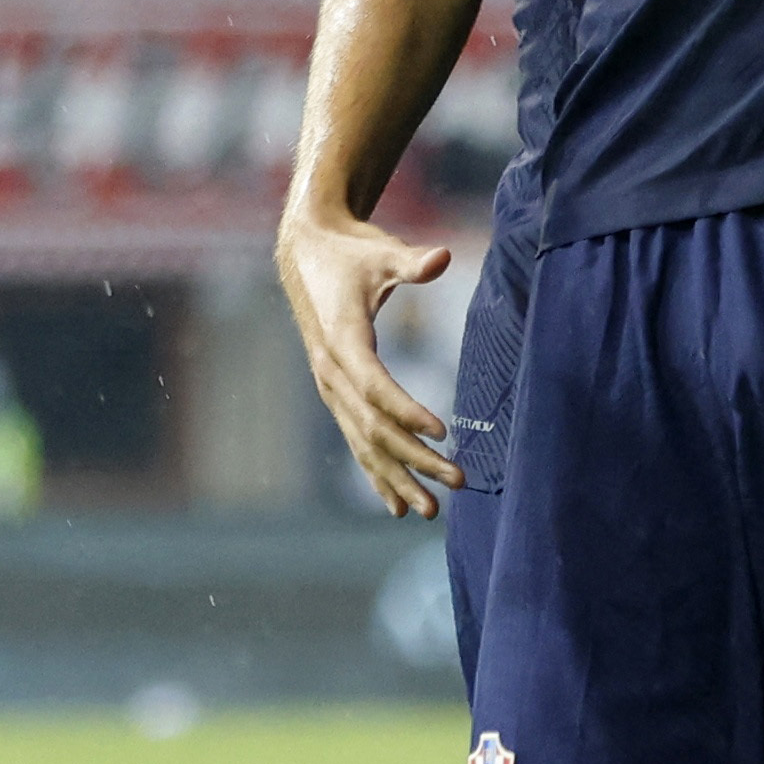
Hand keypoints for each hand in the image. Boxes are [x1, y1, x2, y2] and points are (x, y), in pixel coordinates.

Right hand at [277, 198, 463, 514]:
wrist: (306, 256)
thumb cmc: (351, 253)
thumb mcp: (381, 253)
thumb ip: (412, 262)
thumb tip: (441, 257)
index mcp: (342, 341)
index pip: (375, 386)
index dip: (407, 411)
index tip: (443, 432)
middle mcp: (331, 373)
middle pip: (373, 426)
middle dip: (415, 457)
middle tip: (457, 480)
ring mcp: (331, 389)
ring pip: (363, 444)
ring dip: (398, 478)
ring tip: (431, 510)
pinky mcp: (336, 395)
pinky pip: (356, 441)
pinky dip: (376, 474)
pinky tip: (397, 504)